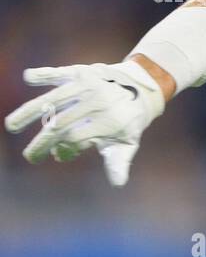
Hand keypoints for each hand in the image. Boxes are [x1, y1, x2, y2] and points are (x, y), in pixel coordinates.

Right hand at [4, 60, 164, 185]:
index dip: (64, 150)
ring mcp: (89, 85)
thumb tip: (118, 184)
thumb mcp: (128, 142)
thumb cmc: (129, 122)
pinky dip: (43, 73)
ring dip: (28, 112)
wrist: (142, 88)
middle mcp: (98, 102)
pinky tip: (28, 77)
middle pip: (61, 124)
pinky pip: (59, 72)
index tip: (59, 157)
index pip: (76, 139)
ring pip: (53, 99)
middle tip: (31, 157)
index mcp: (111, 122)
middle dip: (42, 142)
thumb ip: (119, 161)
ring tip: (12, 126)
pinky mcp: (81, 72)